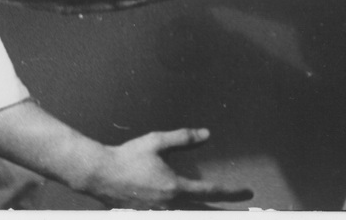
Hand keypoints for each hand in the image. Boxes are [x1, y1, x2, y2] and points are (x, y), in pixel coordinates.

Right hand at [83, 127, 252, 208]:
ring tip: (215, 211)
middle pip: (201, 213)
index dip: (232, 192)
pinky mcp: (143, 216)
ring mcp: (155, 214)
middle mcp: (168, 205)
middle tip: (239, 211)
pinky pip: (168, 217)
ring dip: (200, 213)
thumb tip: (206, 134)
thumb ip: (183, 138)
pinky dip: (180, 213)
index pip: (211, 191)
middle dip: (220, 212)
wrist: (97, 173)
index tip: (247, 191)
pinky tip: (184, 209)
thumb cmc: (127, 157)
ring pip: (186, 216)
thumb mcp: (157, 142)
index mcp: (174, 187)